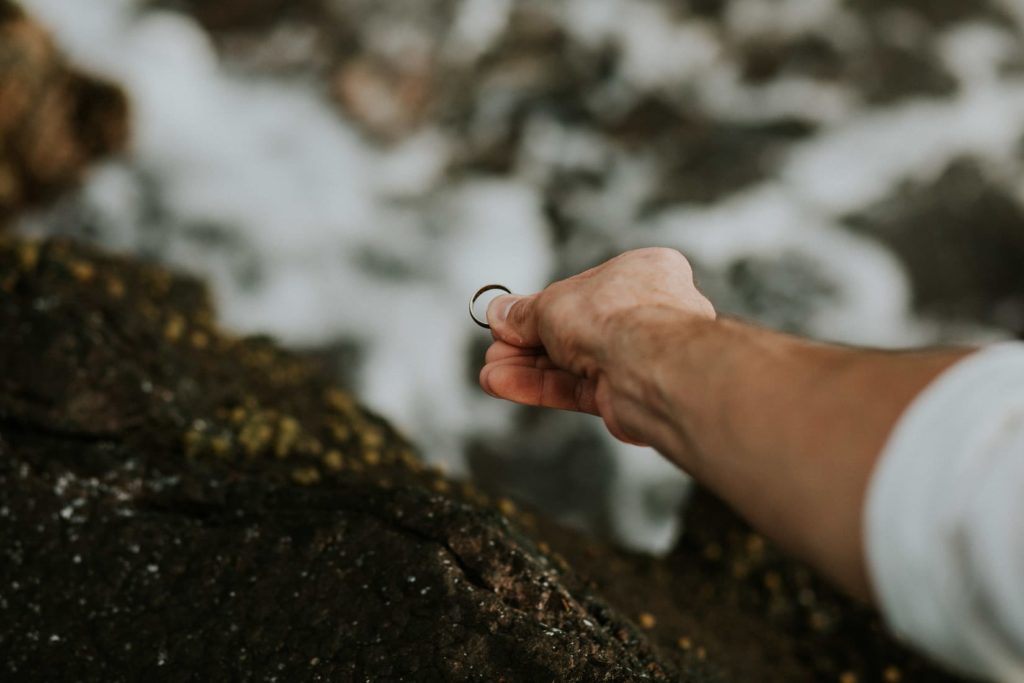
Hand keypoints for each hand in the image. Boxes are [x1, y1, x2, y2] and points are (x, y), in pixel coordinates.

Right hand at [479, 248, 715, 444]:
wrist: (653, 368)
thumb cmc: (620, 317)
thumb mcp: (554, 304)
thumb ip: (526, 313)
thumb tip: (500, 313)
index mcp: (643, 272)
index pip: (582, 290)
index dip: (541, 307)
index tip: (509, 320)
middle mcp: (647, 313)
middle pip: (574, 329)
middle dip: (528, 344)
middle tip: (495, 351)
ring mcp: (640, 356)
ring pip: (573, 362)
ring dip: (528, 368)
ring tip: (490, 374)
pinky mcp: (630, 393)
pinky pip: (578, 389)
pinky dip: (541, 388)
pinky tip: (505, 385)